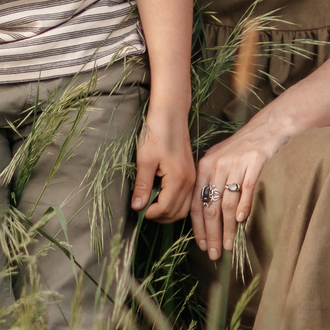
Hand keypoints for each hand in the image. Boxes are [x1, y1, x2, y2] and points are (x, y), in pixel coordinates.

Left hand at [131, 104, 195, 220]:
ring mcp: (193, 178)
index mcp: (179, 179)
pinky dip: (174, 203)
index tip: (136, 208)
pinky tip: (161, 196)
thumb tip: (137, 207)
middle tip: (142, 208)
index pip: (166, 209)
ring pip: (183, 208)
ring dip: (167, 211)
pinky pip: (186, 198)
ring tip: (151, 203)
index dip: (149, 213)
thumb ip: (143, 186)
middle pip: (177, 213)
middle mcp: (190, 181)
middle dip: (159, 216)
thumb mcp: (144, 160)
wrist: (171, 113)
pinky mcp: (191, 174)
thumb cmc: (156, 132)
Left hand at [190, 120, 287, 261]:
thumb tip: (206, 215)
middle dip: (211, 234)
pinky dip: (244, 205)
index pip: (196, 202)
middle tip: (213, 253)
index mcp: (204, 167)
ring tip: (228, 244)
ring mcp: (237, 163)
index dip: (198, 226)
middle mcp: (217, 165)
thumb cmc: (243, 148)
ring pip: (228, 202)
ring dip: (227, 227)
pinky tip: (242, 221)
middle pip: (211, 206)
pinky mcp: (256, 161)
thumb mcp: (220, 161)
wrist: (268, 128)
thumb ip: (211, 183)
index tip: (201, 245)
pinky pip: (247, 188)